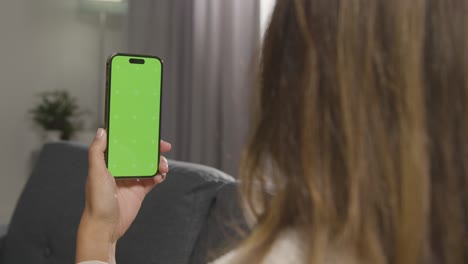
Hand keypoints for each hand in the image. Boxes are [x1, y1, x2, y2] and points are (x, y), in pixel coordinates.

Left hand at [76, 128, 170, 262]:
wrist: (105, 227)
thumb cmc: (97, 202)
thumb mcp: (96, 174)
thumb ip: (97, 152)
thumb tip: (102, 131)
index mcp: (109, 162)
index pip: (124, 144)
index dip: (136, 136)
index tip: (147, 132)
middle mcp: (120, 169)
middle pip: (139, 153)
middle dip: (152, 148)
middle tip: (164, 146)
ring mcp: (130, 180)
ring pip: (148, 165)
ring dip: (158, 162)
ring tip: (163, 167)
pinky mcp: (139, 191)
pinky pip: (152, 179)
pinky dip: (159, 176)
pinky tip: (160, 176)